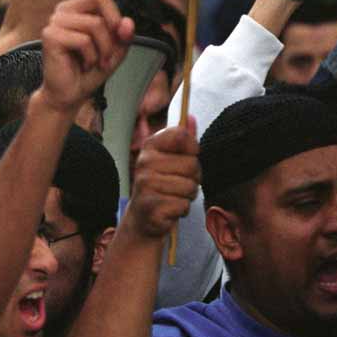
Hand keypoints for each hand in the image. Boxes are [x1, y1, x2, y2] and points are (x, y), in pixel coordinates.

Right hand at [40, 0, 133, 111]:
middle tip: (113, 48)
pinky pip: (85, 39)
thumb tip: (125, 22)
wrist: (68, 94)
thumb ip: (123, 34)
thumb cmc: (90, 71)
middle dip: (114, 24)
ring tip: (96, 61)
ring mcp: (55, 20)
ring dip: (105, 48)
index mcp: (81, 9)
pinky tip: (84, 64)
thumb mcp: (116, 52)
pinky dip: (93, 56)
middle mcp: (66, 9)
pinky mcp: (50, 34)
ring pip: (96, 24)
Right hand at [129, 120, 200, 238]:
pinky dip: (181, 210)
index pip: (181, 135)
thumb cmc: (162, 187)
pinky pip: (183, 205)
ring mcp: (146, 184)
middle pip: (192, 164)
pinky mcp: (152, 205)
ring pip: (190, 187)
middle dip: (193, 178)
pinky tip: (169, 209)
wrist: (143, 218)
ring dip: (187, 196)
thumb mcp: (171, 160)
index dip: (192, 148)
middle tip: (178, 184)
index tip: (184, 158)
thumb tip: (190, 117)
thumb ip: (182, 140)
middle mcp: (144, 162)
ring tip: (173, 197)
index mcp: (150, 146)